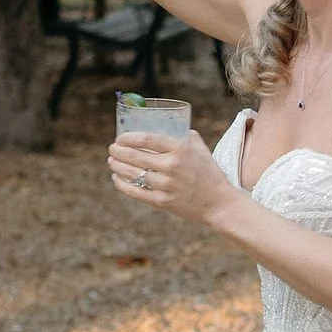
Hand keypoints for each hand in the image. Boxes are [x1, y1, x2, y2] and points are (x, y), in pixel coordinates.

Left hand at [106, 127, 232, 228]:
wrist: (219, 203)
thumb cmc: (210, 174)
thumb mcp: (201, 150)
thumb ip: (187, 137)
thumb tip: (172, 127)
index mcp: (180, 150)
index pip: (147, 139)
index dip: (129, 137)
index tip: (121, 137)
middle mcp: (171, 166)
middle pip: (136, 156)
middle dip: (119, 151)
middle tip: (112, 148)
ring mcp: (166, 185)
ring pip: (133, 174)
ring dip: (118, 166)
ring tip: (112, 161)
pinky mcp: (163, 202)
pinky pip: (136, 192)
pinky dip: (123, 185)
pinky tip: (116, 179)